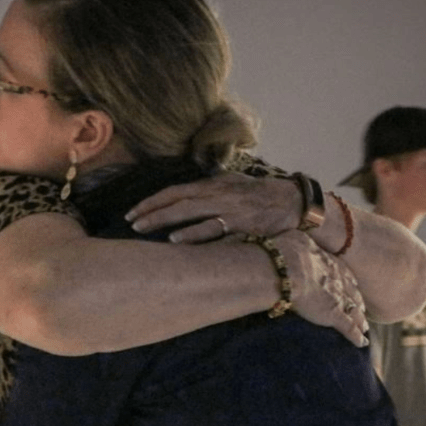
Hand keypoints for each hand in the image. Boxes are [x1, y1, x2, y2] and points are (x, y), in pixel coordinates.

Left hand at [125, 172, 301, 242]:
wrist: (295, 204)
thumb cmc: (262, 196)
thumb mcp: (234, 185)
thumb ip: (211, 189)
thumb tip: (189, 193)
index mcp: (213, 185)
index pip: (175, 191)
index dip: (152, 201)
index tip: (133, 211)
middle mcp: (217, 193)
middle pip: (176, 201)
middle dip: (150, 211)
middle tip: (130, 222)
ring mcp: (228, 208)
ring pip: (189, 212)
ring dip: (164, 220)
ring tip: (143, 229)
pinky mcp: (240, 223)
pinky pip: (212, 229)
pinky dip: (192, 234)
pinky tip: (175, 241)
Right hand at [274, 230, 368, 346]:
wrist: (285, 266)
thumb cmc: (284, 250)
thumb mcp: (294, 238)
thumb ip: (299, 240)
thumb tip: (295, 236)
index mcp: (329, 262)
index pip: (344, 274)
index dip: (348, 282)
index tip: (351, 287)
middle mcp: (338, 279)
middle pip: (352, 292)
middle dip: (358, 301)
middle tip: (362, 308)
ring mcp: (337, 297)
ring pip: (354, 311)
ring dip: (360, 320)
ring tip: (364, 328)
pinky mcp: (333, 314)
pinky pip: (349, 328)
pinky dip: (357, 336)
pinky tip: (362, 343)